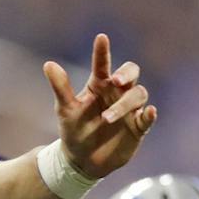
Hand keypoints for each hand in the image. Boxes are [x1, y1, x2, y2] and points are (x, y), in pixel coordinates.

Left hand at [44, 33, 156, 179]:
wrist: (82, 161)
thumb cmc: (74, 131)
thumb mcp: (65, 110)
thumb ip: (61, 88)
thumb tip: (48, 64)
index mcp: (99, 85)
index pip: (103, 64)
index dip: (103, 51)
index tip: (101, 38)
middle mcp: (117, 93)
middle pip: (131, 73)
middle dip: (126, 74)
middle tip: (115, 80)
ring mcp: (129, 109)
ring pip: (138, 95)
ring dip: (124, 104)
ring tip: (106, 118)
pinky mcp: (138, 127)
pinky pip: (147, 118)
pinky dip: (149, 114)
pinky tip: (149, 112)